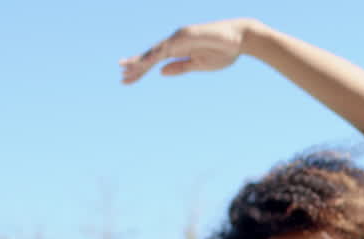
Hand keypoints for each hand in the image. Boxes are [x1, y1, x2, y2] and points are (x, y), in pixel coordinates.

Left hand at [119, 19, 256, 83]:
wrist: (241, 40)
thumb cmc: (224, 51)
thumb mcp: (198, 65)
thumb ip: (180, 67)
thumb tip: (161, 73)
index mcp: (179, 48)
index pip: (155, 60)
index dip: (142, 68)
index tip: (129, 78)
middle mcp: (175, 41)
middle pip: (151, 55)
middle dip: (136, 67)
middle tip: (122, 78)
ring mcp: (178, 37)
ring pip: (154, 51)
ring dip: (140, 62)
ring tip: (126, 70)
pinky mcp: (184, 35)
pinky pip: (166, 47)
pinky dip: (153, 55)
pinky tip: (143, 63)